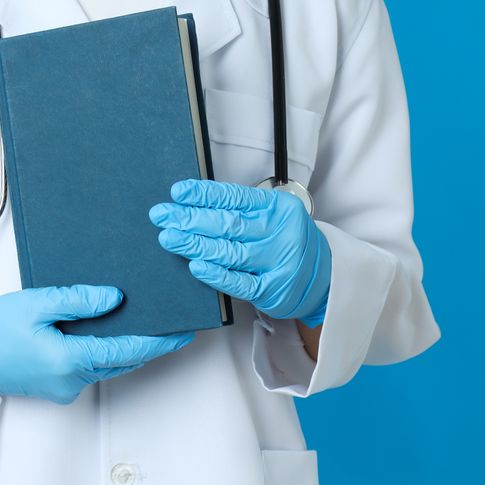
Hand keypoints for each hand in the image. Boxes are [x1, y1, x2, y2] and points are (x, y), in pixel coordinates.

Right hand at [0, 285, 194, 403]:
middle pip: (123, 360)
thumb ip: (77, 300)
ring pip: (108, 365)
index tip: (184, 331)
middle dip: (149, 342)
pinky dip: (105, 351)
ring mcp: (64, 387)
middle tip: (172, 321)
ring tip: (146, 321)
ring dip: (127, 346)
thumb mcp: (35, 303)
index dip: (160, 340)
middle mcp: (72, 380)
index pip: (128, 351)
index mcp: (70, 360)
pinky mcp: (56, 386)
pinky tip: (108, 330)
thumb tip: (116, 299)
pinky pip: (91, 367)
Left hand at [148, 179, 330, 326]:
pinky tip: (195, 266)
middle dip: (190, 219)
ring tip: (169, 238)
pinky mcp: (272, 290)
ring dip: (195, 245)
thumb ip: (240, 209)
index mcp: (278, 208)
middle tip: (161, 215)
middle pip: (228, 224)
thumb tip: (191, 204)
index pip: (235, 198)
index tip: (177, 193)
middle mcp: (280, 233)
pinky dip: (215, 274)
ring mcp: (277, 263)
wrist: (322, 277)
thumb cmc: (285, 240)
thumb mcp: (271, 216)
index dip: (204, 195)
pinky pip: (239, 282)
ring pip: (230, 252)